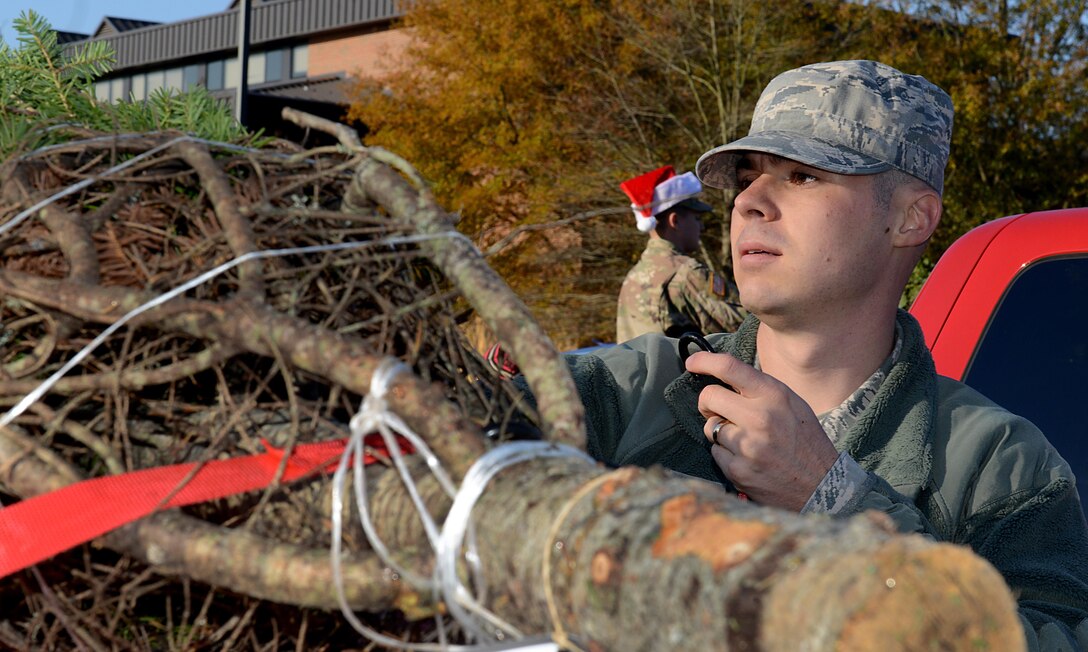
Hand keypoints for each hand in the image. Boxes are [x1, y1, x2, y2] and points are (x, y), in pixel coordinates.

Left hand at [685, 351, 839, 510]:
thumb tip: (726, 375)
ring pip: (710, 427)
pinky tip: (746, 459)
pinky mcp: (738, 471)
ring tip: (745, 440)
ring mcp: (748, 446)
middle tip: (718, 410)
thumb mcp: (793, 404)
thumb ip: (761, 390)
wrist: (822, 487)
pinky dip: (725, 455)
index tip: (692, 363)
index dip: (704, 361)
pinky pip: (715, 452)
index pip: (730, 368)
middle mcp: (760, 418)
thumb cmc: (806, 441)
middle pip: (709, 396)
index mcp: (775, 396)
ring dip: (720, 432)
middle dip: (708, 403)